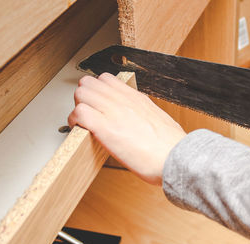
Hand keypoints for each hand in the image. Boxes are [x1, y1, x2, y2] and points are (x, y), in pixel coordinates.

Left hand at [68, 73, 185, 184]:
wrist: (176, 158)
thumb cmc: (171, 146)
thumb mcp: (158, 120)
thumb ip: (144, 114)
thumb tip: (138, 119)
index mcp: (136, 98)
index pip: (107, 79)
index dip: (97, 90)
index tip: (96, 102)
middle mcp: (124, 101)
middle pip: (90, 82)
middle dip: (84, 96)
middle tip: (87, 111)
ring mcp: (114, 112)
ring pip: (82, 93)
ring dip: (78, 106)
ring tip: (82, 121)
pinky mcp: (106, 128)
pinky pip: (79, 113)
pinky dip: (74, 120)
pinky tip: (79, 129)